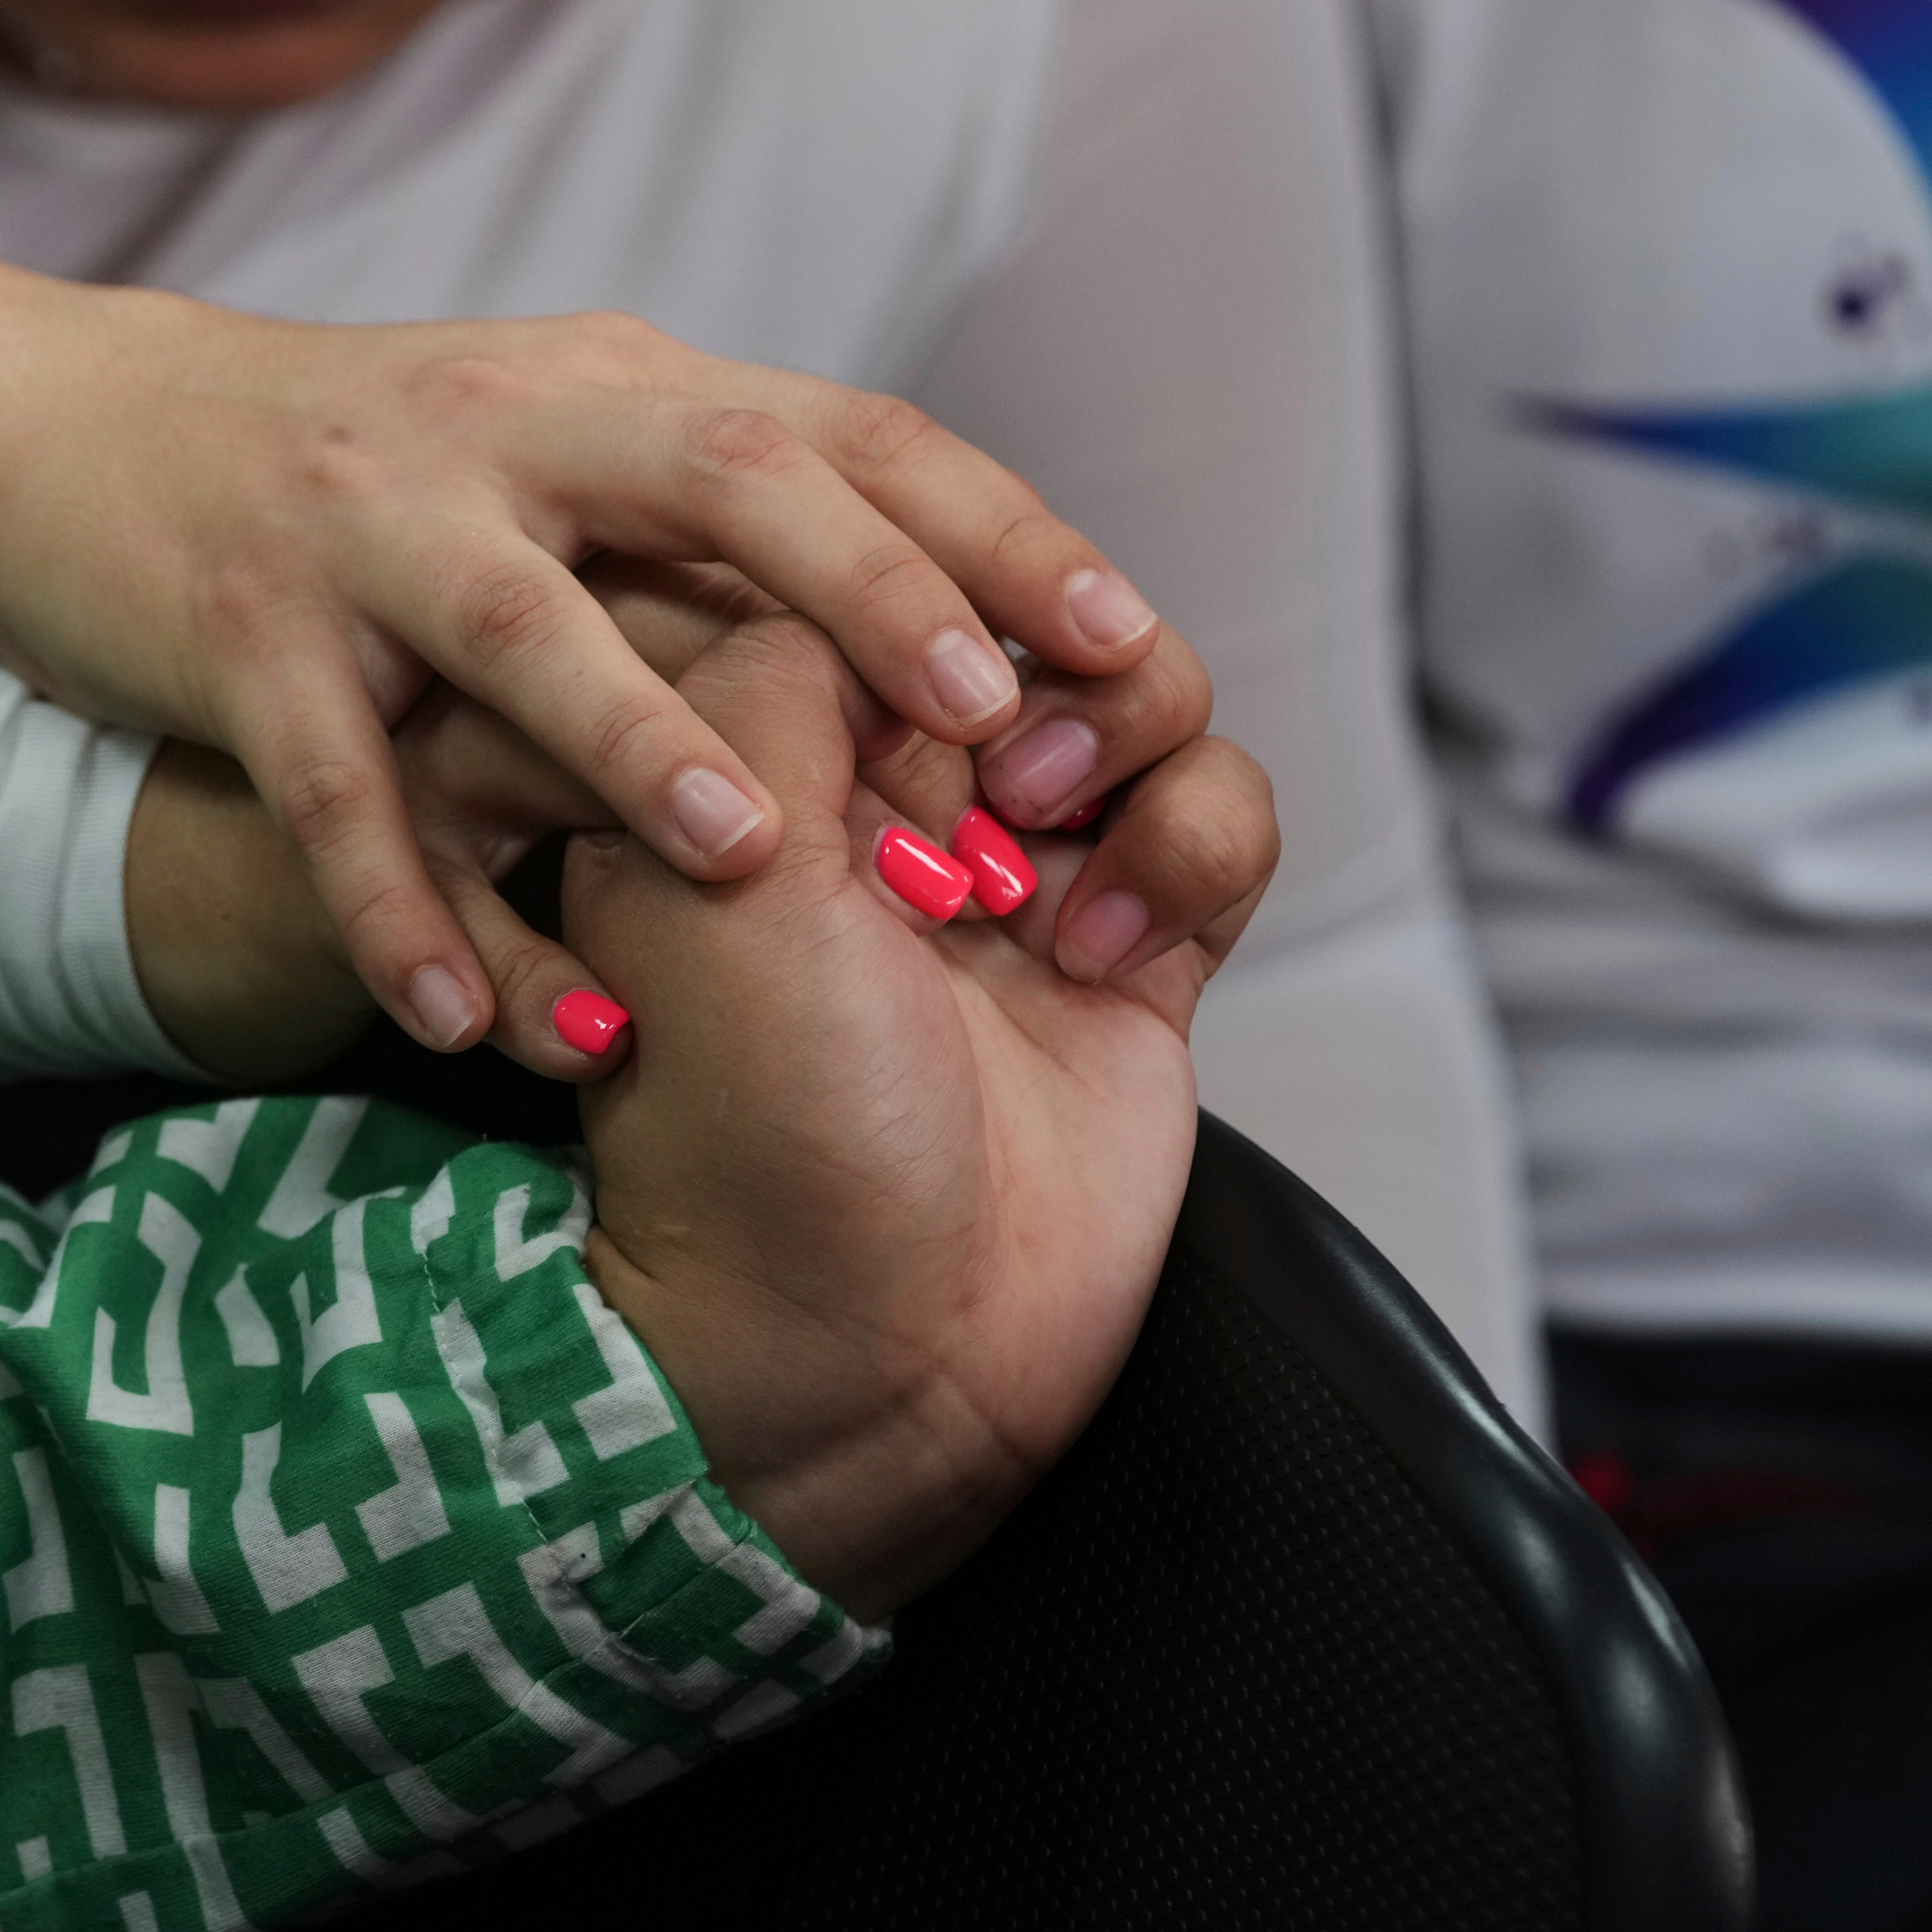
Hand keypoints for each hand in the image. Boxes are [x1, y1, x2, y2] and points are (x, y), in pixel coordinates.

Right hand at [0, 90, 1183, 1061]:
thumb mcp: (546, 437)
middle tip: (995, 724)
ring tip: (756, 860)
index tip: (1127, 643)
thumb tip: (943, 607)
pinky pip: (335, 785)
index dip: (993, 533)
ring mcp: (362, 525)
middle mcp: (502, 428)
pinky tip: (474, 1026)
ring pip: (521, 630)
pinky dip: (403, 907)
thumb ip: (711, 508)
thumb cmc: (352, 462)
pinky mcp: (237, 631)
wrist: (63, 427)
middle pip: (719, 486)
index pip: (841, 435)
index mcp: (606, 389)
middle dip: (869, 600)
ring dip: (639, 744)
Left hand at [564, 612, 1266, 1619]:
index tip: (945, 671)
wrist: (866, 1356)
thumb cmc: (759, 1125)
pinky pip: (1216, 817)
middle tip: (1015, 770)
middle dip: (1045, 657)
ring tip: (1058, 854)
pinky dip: (1193, 854)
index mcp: (751, 760)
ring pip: (1143, 698)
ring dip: (1135, 744)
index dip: (925, 591)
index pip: (865, 575)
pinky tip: (1115, 951)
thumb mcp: (715, 873)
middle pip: (1020, 612)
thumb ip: (774, 687)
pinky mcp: (1135, 948)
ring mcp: (1015, 869)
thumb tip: (861, 585)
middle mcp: (882, 799)